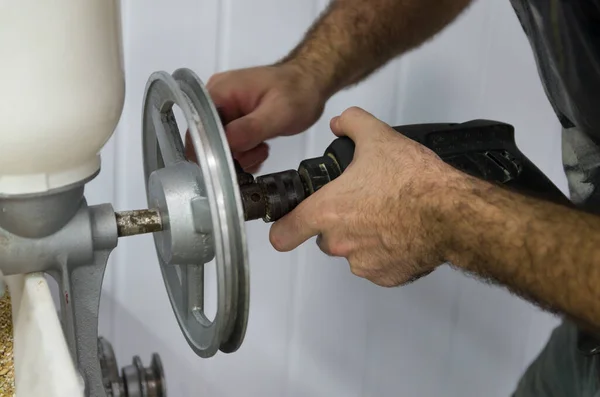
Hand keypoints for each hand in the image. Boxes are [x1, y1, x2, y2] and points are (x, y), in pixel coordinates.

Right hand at [185, 64, 326, 172]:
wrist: (311, 83)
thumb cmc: (298, 90)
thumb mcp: (278, 112)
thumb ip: (250, 129)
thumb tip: (226, 144)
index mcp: (219, 91)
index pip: (197, 127)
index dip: (210, 149)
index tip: (233, 161)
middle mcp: (216, 100)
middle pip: (207, 139)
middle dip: (231, 154)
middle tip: (256, 152)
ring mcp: (226, 111)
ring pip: (221, 146)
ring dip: (241, 155)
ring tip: (262, 148)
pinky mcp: (235, 121)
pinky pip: (231, 144)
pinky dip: (245, 153)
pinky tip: (260, 148)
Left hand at [269, 107, 461, 286]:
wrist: (452, 212)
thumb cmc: (415, 182)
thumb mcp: (378, 138)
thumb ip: (352, 123)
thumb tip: (341, 122)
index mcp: (328, 212)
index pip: (283, 234)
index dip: (284, 227)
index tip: (289, 224)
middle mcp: (340, 243)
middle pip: (324, 236)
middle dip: (338, 222)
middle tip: (362, 203)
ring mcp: (363, 263)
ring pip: (352, 251)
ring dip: (362, 237)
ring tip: (387, 215)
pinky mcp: (386, 277)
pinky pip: (377, 265)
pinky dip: (385, 252)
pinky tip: (401, 231)